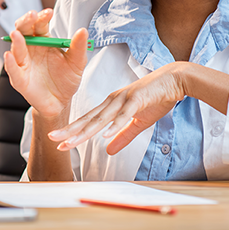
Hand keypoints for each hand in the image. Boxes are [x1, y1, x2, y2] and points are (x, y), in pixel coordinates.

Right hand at [3, 10, 87, 118]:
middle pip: (23, 30)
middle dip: (26, 21)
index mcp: (43, 41)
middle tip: (32, 16)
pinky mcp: (20, 79)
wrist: (61, 102)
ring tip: (17, 34)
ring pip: (16, 48)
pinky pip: (13, 70)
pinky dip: (10, 63)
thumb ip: (79, 47)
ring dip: (16, 40)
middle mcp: (30, 49)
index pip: (39, 24)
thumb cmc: (66, 79)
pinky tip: (9, 55)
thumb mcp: (77, 62)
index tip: (49, 13)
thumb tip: (83, 30)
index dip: (42, 17)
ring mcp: (23, 63)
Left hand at [49, 63, 187, 154]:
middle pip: (89, 119)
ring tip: (72, 142)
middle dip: (71, 131)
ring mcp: (124, 99)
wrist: (175, 80)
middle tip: (54, 139)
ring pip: (102, 118)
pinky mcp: (138, 99)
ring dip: (86, 131)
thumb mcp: (138, 122)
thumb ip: (123, 135)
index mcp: (111, 106)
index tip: (59, 142)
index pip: (88, 121)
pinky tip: (105, 134)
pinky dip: (115, 124)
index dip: (73, 132)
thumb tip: (109, 150)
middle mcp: (113, 101)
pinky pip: (125, 114)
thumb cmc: (156, 98)